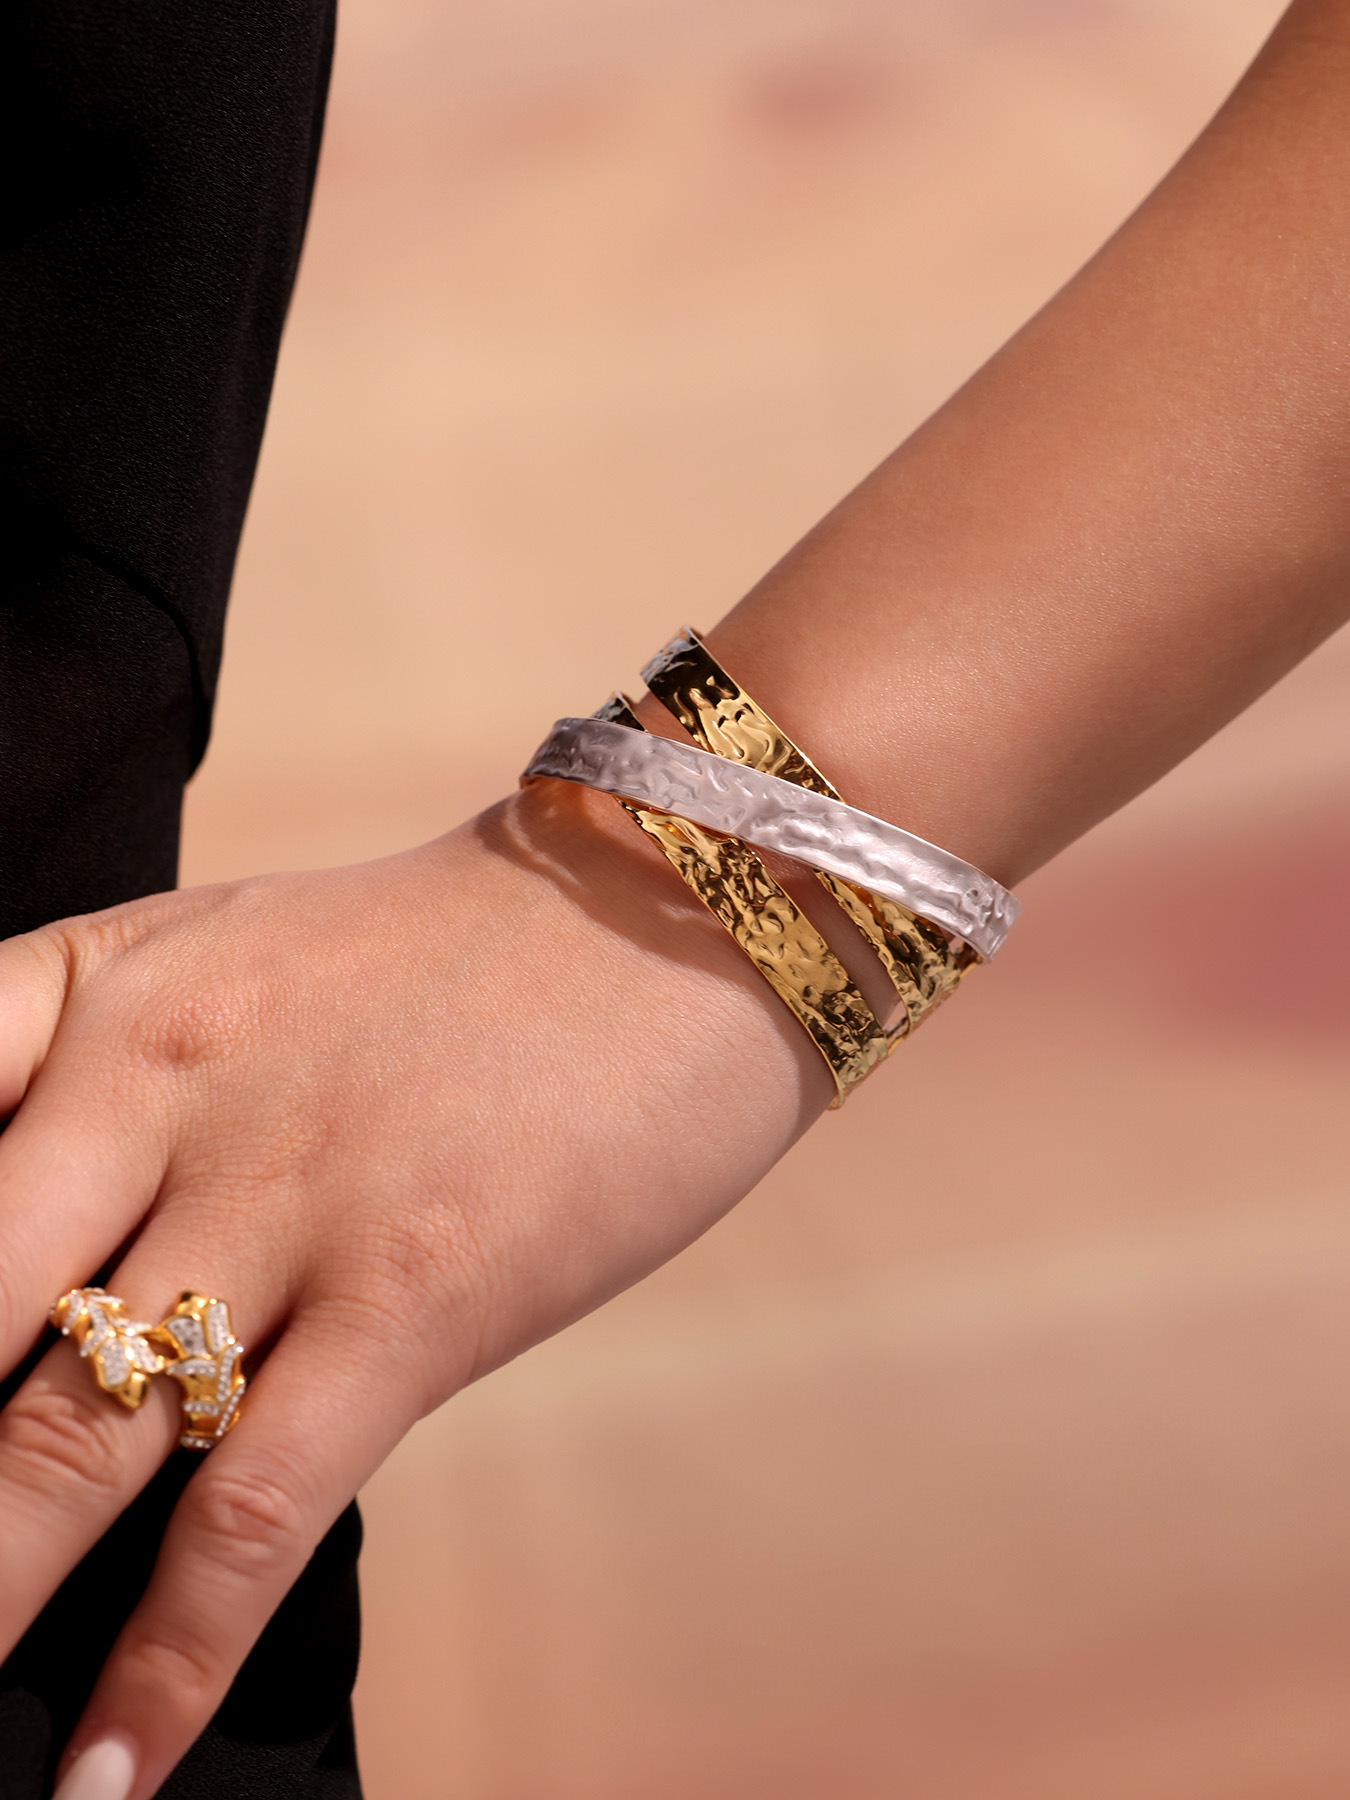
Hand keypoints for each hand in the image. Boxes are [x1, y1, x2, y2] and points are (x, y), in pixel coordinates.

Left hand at [0, 781, 823, 1797]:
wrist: (681, 907)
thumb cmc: (463, 956)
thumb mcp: (248, 966)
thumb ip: (118, 1089)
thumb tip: (37, 1266)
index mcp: (106, 986)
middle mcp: (162, 1082)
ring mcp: (286, 1194)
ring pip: (58, 1443)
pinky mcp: (413, 1294)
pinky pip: (252, 1509)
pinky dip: (165, 1663)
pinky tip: (109, 1771)